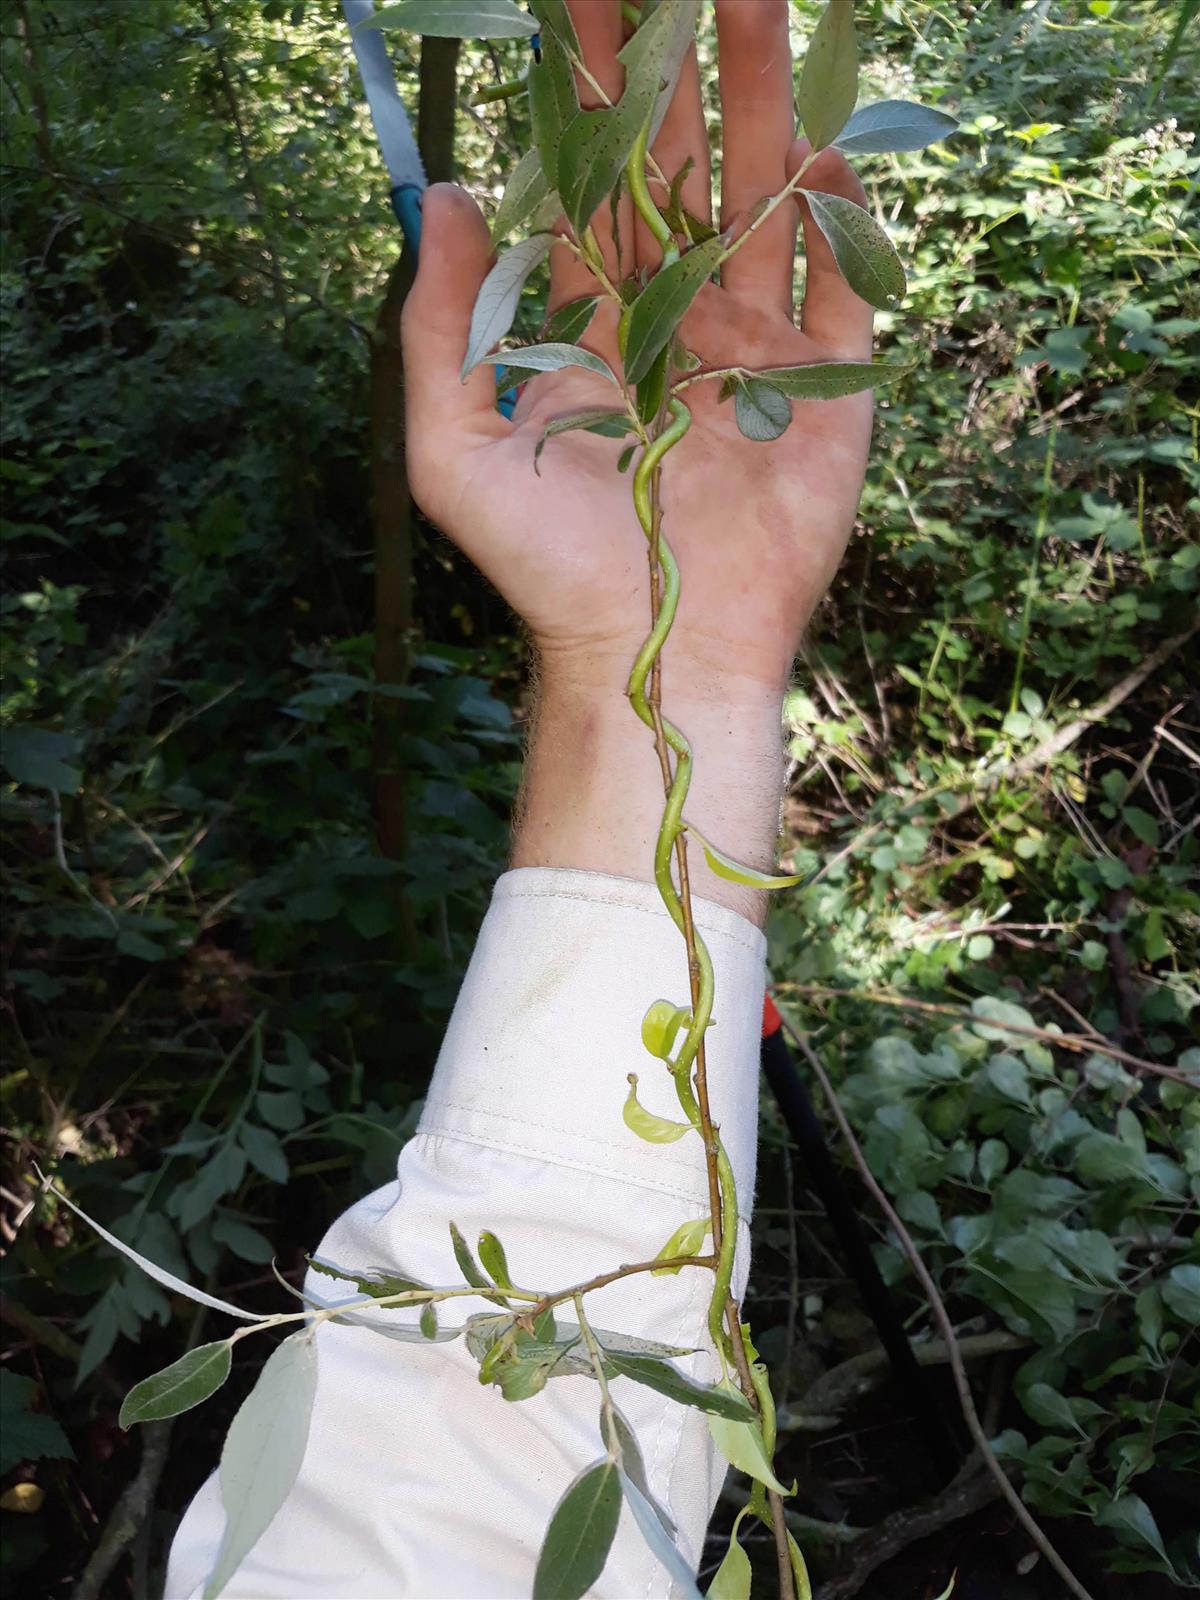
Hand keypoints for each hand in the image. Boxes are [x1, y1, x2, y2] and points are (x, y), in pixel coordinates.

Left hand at [402, 0, 873, 705]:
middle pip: (683, 166)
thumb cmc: (546, 564)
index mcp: (594, 319)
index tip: (578, 1)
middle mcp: (676, 316)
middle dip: (682, 64)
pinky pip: (839, 289)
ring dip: (766, 104)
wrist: (653, 652)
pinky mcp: (824, 391)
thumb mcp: (454, 446)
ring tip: (763, 2)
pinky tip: (826, 153)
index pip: (592, 178)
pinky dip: (836, 224)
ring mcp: (755, 347)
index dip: (587, 92)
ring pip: (764, 201)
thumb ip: (442, 322)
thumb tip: (445, 190)